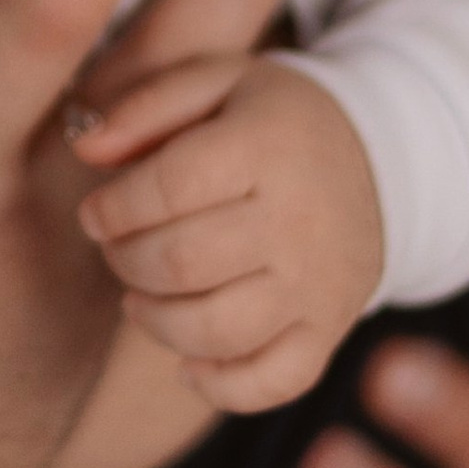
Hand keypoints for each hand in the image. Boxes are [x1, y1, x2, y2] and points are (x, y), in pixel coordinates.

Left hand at [69, 56, 382, 412]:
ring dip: (154, 320)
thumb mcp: (219, 84)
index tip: (96, 212)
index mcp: (268, 146)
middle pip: (182, 263)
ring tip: (140, 295)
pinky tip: (188, 358)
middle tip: (118, 247)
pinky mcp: (326, 332)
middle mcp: (298, 222)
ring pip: (213, 330)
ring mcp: (317, 285)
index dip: (113, 207)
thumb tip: (84, 148)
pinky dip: (216, 383)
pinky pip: (268, 382)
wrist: (383, 163)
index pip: (169, 187)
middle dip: (125, 260)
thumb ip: (146, 105)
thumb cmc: (275, 123)